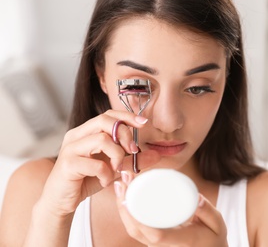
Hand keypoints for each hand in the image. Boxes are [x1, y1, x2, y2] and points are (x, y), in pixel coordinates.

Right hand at [38, 110, 159, 216]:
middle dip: (124, 134)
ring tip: (117, 169)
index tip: (143, 124)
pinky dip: (105, 173)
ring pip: (101, 139)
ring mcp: (70, 149)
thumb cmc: (86, 180)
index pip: (108, 115)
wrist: (61, 201)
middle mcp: (76, 136)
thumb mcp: (114, 168)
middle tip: (132, 151)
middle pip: (104, 120)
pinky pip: (94, 163)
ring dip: (117, 156)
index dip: (127, 116)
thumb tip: (157, 155)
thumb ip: (133, 160)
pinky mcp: (67, 164)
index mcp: (86, 132)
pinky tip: (104, 181)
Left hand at [114, 171, 228, 246]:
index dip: (138, 219)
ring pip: (133, 230)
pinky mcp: (152, 241)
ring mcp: (156, 246)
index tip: (129, 199)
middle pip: (136, 231)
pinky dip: (127, 212)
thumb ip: (208, 212)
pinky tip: (125, 196)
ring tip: (121, 184)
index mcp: (181, 243)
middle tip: (123, 181)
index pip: (156, 235)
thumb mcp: (217, 224)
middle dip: (124, 206)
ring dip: (123, 208)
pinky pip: (136, 228)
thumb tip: (197, 197)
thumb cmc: (213, 238)